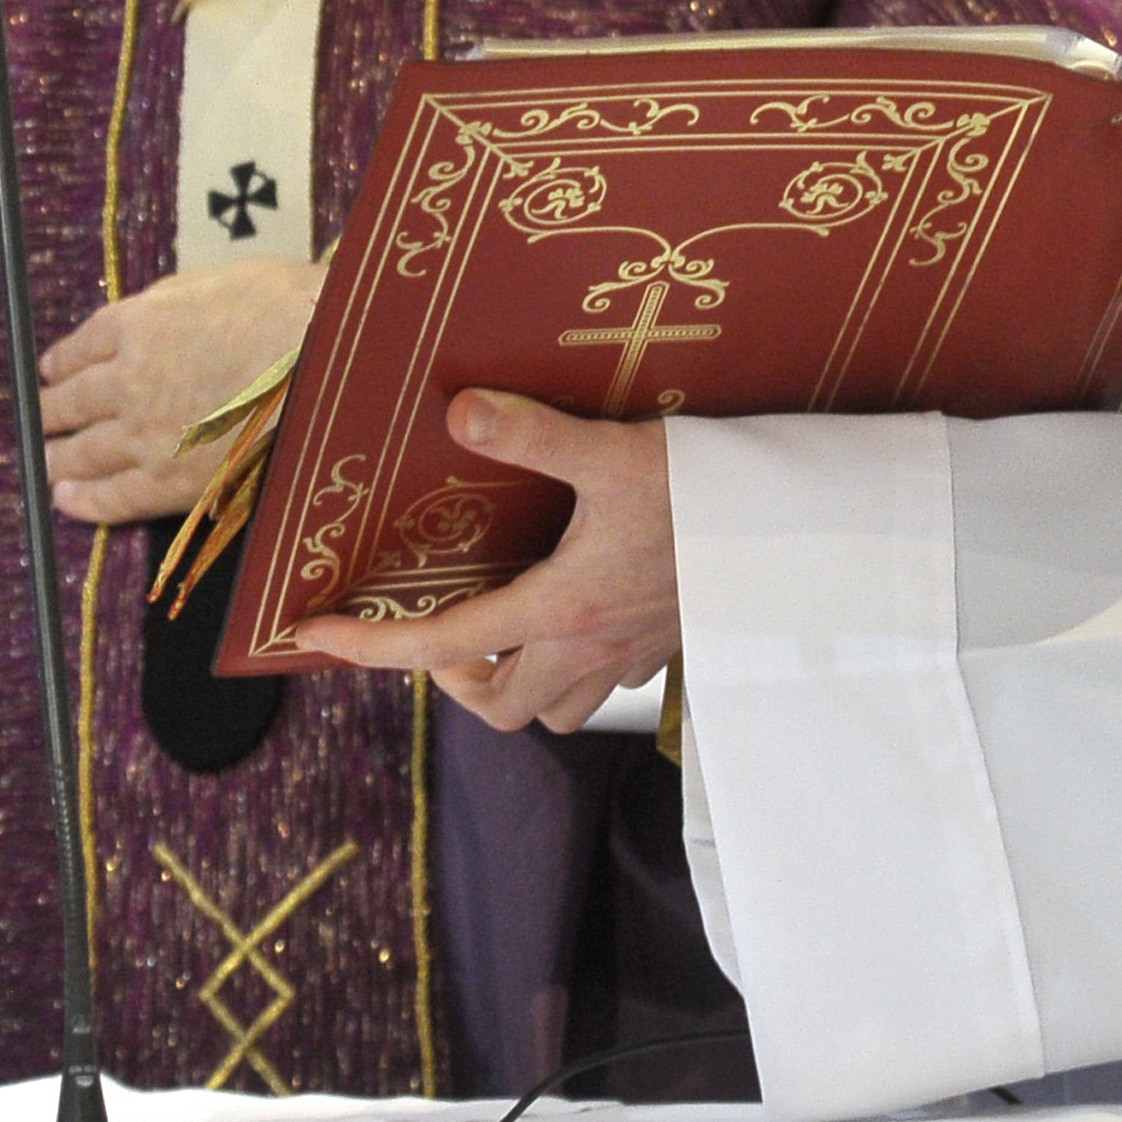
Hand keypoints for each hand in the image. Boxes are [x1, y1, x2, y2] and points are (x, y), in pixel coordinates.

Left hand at [38, 257, 321, 525]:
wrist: (327, 359)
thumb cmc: (291, 307)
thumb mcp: (221, 280)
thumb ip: (179, 302)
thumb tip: (165, 316)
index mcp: (138, 321)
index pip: (82, 346)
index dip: (63, 362)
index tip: (53, 371)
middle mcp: (128, 377)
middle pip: (71, 399)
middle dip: (52, 410)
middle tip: (40, 419)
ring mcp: (144, 432)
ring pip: (82, 449)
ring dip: (58, 456)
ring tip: (45, 463)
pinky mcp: (170, 481)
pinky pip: (114, 497)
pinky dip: (84, 501)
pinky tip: (66, 501)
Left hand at [291, 391, 677, 732]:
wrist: (808, 528)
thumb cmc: (711, 491)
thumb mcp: (614, 451)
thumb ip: (532, 435)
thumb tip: (459, 411)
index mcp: (562, 609)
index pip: (443, 645)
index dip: (369, 647)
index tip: (313, 634)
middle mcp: (593, 646)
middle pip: (502, 708)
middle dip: (454, 680)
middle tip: (435, 627)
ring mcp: (635, 654)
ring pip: (557, 710)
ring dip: (515, 684)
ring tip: (496, 630)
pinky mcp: (670, 644)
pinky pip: (605, 684)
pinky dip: (570, 666)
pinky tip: (571, 614)